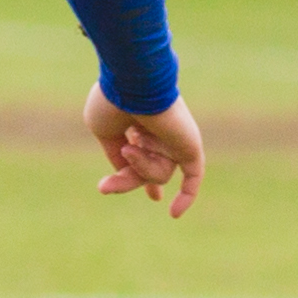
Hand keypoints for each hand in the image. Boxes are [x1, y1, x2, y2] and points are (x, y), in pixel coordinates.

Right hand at [86, 92, 206, 217]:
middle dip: (126, 181)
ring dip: (140, 166)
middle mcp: (159, 133)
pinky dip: (186, 195)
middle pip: (145, 171)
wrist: (133, 83)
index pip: (137, 157)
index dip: (131, 175)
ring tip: (131, 146)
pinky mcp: (189, 145)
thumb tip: (126, 174)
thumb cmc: (113, 101)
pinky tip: (173, 214)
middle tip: (104, 188)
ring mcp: (175, 140)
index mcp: (138, 125)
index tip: (114, 189)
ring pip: (159, 173)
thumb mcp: (104, 131)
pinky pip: (193, 177)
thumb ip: (115, 154)